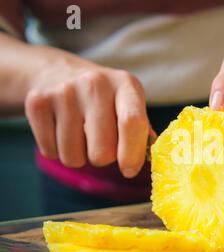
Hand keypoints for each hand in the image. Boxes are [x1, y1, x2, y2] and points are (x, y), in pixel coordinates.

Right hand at [25, 49, 153, 177]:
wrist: (57, 72)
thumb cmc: (104, 98)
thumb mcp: (129, 102)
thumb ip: (142, 130)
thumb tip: (151, 158)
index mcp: (126, 85)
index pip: (131, 123)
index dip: (132, 154)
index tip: (129, 170)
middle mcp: (95, 84)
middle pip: (102, 151)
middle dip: (104, 159)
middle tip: (102, 144)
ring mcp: (64, 92)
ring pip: (74, 157)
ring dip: (79, 157)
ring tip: (81, 136)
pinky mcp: (37, 103)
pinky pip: (51, 152)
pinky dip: (58, 151)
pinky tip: (62, 131)